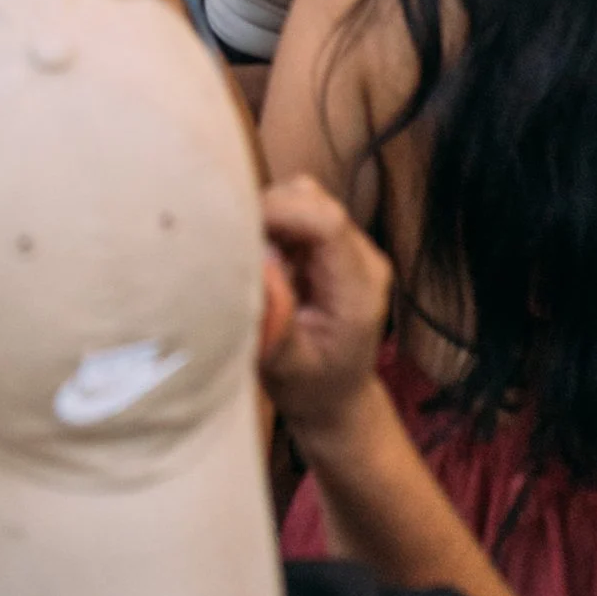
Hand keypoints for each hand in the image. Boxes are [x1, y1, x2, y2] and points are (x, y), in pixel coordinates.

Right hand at [258, 175, 394, 443]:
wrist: (338, 399)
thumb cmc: (313, 391)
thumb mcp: (288, 371)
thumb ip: (276, 321)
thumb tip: (257, 263)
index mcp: (358, 290)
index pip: (325, 222)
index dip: (278, 212)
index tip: (234, 230)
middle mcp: (364, 259)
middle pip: (312, 200)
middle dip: (266, 213)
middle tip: (233, 248)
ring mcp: (351, 247)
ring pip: (302, 197)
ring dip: (267, 217)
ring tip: (248, 258)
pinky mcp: (333, 244)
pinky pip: (297, 210)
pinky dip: (271, 224)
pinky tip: (262, 259)